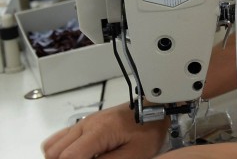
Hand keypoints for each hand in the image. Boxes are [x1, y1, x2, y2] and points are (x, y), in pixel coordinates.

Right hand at [42, 103, 168, 158]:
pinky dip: (60, 150)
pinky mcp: (85, 123)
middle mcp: (86, 124)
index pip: (68, 156)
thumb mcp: (132, 155)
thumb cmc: (148, 131)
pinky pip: (59, 137)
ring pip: (52, 144)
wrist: (154, 111)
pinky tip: (77, 155)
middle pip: (54, 151)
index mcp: (98, 131)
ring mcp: (83, 123)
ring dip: (59, 157)